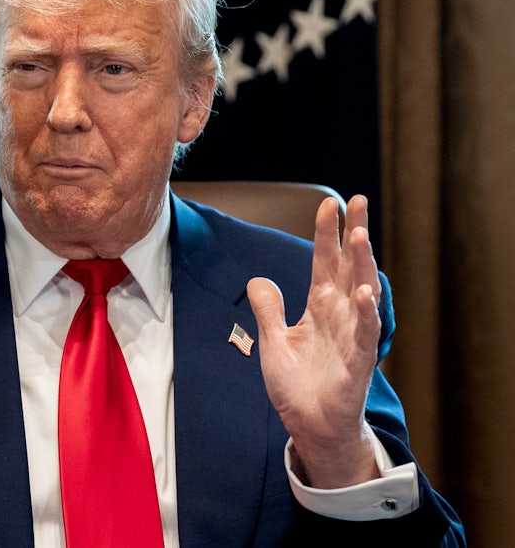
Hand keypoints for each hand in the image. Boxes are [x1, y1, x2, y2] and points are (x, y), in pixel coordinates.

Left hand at [247, 195, 381, 487]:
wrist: (309, 426)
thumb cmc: (297, 386)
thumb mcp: (274, 341)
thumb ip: (269, 309)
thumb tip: (258, 279)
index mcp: (320, 308)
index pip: (325, 262)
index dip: (327, 234)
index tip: (330, 204)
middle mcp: (340, 316)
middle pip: (348, 267)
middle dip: (353, 234)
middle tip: (358, 200)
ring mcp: (351, 337)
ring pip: (361, 293)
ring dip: (361, 264)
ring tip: (359, 235)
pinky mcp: (357, 363)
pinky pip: (365, 334)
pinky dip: (367, 313)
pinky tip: (365, 292)